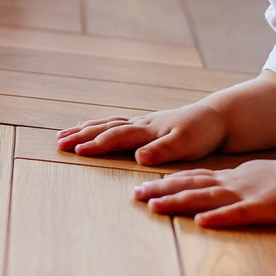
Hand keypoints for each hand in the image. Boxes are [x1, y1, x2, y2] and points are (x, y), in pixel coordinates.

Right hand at [57, 102, 227, 165]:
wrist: (217, 118)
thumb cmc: (203, 133)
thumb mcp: (186, 144)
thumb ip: (162, 150)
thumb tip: (138, 157)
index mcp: (148, 130)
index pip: (116, 136)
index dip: (96, 144)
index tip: (76, 150)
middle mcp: (141, 123)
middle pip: (105, 127)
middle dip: (80, 135)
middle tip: (58, 142)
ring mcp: (142, 122)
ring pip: (107, 123)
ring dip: (85, 129)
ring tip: (64, 134)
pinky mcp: (146, 124)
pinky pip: (116, 122)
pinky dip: (99, 125)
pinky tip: (92, 128)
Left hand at [132, 157, 275, 227]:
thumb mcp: (251, 179)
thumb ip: (230, 186)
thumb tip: (210, 196)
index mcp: (229, 180)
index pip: (191, 179)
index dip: (165, 183)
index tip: (142, 188)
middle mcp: (230, 186)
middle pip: (190, 186)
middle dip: (161, 191)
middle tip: (135, 196)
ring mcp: (244, 196)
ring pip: (205, 198)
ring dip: (179, 202)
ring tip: (154, 207)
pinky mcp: (261, 209)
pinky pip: (237, 214)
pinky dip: (219, 217)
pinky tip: (202, 222)